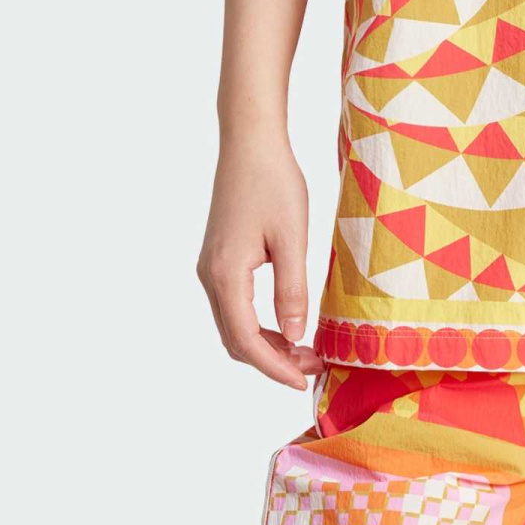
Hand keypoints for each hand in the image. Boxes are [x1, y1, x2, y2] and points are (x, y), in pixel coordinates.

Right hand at [197, 128, 323, 389]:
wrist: (250, 142)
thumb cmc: (274, 182)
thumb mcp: (292, 237)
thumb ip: (292, 290)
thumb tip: (296, 337)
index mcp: (226, 274)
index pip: (246, 340)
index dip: (275, 368)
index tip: (303, 382)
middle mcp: (211, 276)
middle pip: (236, 339)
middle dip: (273, 361)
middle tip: (313, 367)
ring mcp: (211, 268)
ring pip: (234, 324)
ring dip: (266, 344)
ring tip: (306, 350)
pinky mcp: (219, 259)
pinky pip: (235, 305)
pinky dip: (259, 324)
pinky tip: (288, 323)